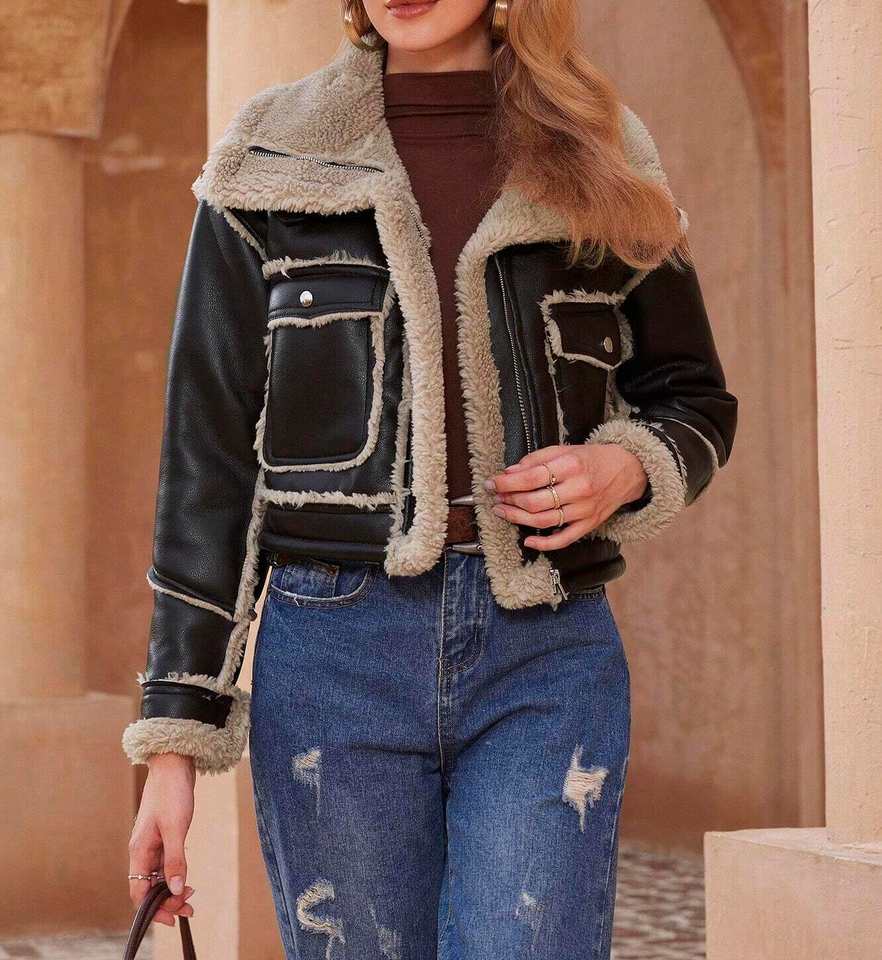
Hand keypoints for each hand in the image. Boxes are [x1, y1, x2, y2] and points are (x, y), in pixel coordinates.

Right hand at [128, 753, 196, 925]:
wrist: (174, 764)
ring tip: (190, 895)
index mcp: (139, 850)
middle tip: (189, 908)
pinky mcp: (162, 835)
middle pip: (148, 886)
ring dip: (171, 888)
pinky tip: (185, 876)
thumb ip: (175, 859)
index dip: (154, 909)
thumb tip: (174, 889)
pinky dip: (173, 873)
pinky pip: (164, 862)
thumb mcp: (176, 827)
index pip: (139, 892)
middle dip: (166, 901)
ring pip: (157, 875)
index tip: (174, 918)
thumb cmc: (172, 792)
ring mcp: (152, 842)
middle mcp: (142, 849)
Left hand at [484, 442, 647, 549]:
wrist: (628, 470)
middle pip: (534, 502)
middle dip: (509, 501)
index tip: (492, 483)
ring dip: (518, 519)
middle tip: (496, 498)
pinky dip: (544, 543)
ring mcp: (584, 510)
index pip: (531, 477)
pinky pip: (564, 539)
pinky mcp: (589, 524)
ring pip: (544, 521)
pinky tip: (528, 540)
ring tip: (503, 512)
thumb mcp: (565, 450)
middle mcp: (579, 489)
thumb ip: (536, 459)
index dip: (506, 482)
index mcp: (571, 465)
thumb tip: (510, 472)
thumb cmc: (593, 459)